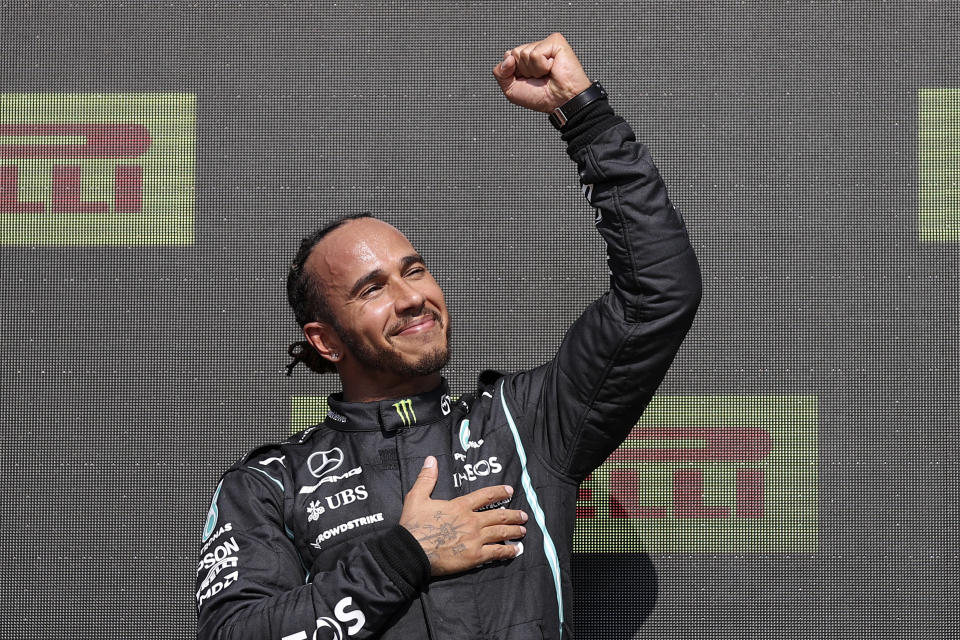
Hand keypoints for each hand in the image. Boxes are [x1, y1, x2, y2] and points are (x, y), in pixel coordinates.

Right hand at [399, 456, 527, 575]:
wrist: (411, 551)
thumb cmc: (414, 526)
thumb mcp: (417, 497)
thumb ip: (427, 478)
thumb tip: (431, 459)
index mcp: (460, 506)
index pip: (485, 496)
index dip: (499, 492)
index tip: (510, 491)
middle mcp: (472, 521)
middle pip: (498, 516)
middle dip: (513, 515)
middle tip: (524, 516)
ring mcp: (475, 539)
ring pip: (501, 533)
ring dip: (514, 531)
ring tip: (523, 531)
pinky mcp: (475, 557)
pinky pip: (496, 553)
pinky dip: (508, 551)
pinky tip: (516, 551)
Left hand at [492, 32, 591, 112]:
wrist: (560, 101)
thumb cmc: (541, 97)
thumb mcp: (511, 89)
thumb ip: (500, 73)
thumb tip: (507, 56)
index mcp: (526, 59)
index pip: (508, 56)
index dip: (514, 72)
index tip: (528, 80)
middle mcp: (535, 50)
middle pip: (515, 53)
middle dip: (524, 71)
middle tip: (539, 78)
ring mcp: (545, 45)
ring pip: (524, 53)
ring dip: (534, 70)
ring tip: (546, 74)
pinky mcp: (555, 42)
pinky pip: (536, 53)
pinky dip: (541, 66)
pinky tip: (552, 68)